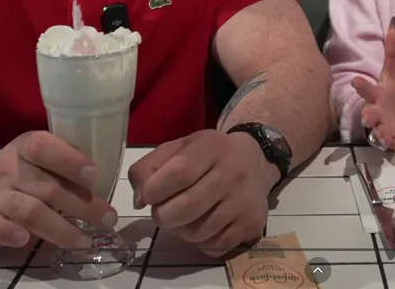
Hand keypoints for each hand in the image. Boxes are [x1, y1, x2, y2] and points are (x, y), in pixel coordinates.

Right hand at [0, 131, 117, 250]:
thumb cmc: (18, 172)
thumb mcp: (38, 158)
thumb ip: (65, 163)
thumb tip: (103, 179)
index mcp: (25, 148)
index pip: (44, 148)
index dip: (70, 161)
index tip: (95, 175)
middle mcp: (8, 170)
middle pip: (47, 188)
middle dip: (82, 206)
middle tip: (108, 219)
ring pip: (28, 211)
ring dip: (60, 229)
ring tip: (85, 241)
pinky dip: (10, 234)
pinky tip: (27, 241)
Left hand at [129, 129, 273, 256]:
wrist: (255, 161)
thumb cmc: (208, 156)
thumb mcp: (178, 148)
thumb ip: (148, 167)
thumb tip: (139, 201)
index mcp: (211, 148)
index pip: (179, 173)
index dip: (155, 190)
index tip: (148, 195)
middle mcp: (232, 174)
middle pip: (187, 207)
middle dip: (163, 216)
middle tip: (162, 212)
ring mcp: (243, 201)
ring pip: (198, 232)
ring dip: (181, 230)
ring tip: (184, 217)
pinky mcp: (251, 224)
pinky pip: (214, 246)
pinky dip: (200, 243)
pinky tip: (202, 226)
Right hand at [351, 17, 394, 160]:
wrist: (391, 121)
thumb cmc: (388, 96)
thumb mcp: (391, 75)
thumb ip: (392, 52)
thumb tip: (394, 23)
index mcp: (376, 96)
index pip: (366, 90)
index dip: (361, 86)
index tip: (356, 80)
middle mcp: (376, 114)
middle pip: (370, 115)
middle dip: (369, 117)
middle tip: (368, 117)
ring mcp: (384, 129)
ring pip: (381, 134)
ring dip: (384, 136)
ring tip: (388, 137)